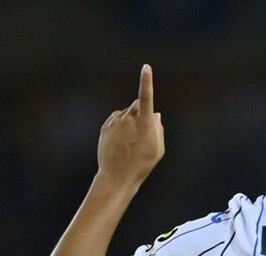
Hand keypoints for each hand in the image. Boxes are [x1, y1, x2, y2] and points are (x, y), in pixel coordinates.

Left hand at [97, 64, 164, 183]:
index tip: (146, 68)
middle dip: (142, 112)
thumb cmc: (142, 164)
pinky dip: (120, 126)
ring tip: (130, 142)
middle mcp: (129, 119)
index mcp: (145, 123)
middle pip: (138, 105)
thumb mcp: (158, 149)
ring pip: (127, 113)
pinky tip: (121, 142)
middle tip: (143, 133)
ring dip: (131, 121)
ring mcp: (116, 122)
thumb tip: (156, 114)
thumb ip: (159, 129)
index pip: (146, 97)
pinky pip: (116, 119)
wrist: (117, 176)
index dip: (147, 81)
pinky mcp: (106, 126)